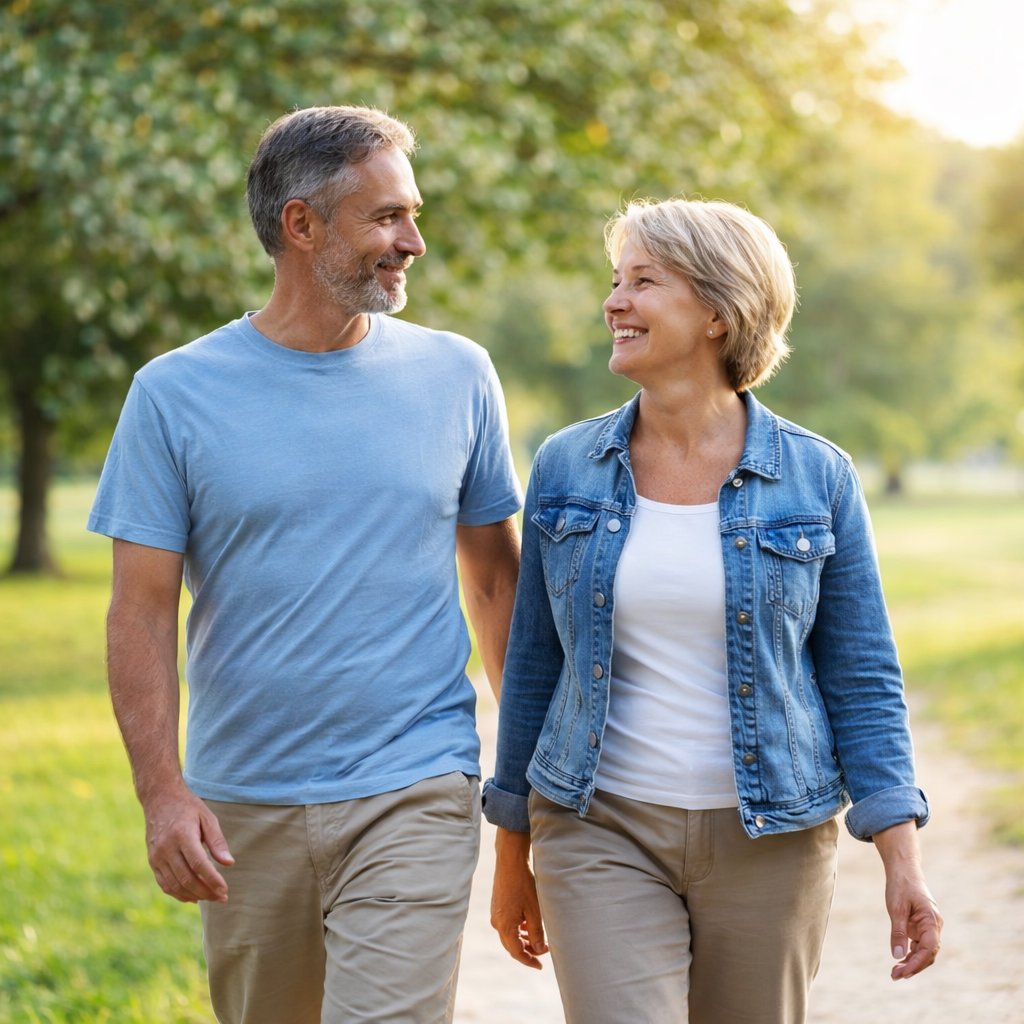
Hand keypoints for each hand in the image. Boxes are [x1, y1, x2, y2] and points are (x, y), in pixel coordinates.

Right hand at [142, 783, 233, 902]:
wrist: (160, 799)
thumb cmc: (189, 808)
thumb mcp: (207, 818)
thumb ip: (217, 841)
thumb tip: (229, 863)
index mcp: (182, 835)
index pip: (199, 864)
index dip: (212, 880)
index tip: (225, 891)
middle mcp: (166, 848)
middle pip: (187, 879)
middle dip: (206, 892)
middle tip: (222, 897)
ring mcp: (156, 857)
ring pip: (175, 885)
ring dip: (194, 895)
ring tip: (211, 897)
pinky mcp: (152, 862)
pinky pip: (164, 884)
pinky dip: (179, 894)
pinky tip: (193, 897)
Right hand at [490, 828, 548, 968]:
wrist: (510, 862)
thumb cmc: (523, 884)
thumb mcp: (534, 911)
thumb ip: (536, 933)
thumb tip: (538, 950)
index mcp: (504, 926)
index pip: (516, 952)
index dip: (529, 961)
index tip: (540, 966)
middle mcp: (497, 922)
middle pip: (511, 946)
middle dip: (527, 951)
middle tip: (542, 952)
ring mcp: (495, 914)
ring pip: (509, 936)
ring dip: (523, 940)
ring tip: (537, 940)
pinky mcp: (497, 907)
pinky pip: (507, 925)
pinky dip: (518, 930)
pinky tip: (528, 925)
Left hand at [873, 822, 941, 979]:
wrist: (904, 870)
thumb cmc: (901, 886)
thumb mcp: (896, 908)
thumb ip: (898, 932)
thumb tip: (897, 956)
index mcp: (932, 921)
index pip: (928, 949)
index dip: (916, 964)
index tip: (902, 973)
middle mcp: (934, 926)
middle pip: (928, 954)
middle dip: (913, 967)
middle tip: (894, 976)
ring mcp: (928, 927)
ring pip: (924, 951)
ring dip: (911, 963)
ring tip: (895, 972)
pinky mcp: (921, 926)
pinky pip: (919, 945)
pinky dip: (910, 954)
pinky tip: (900, 961)